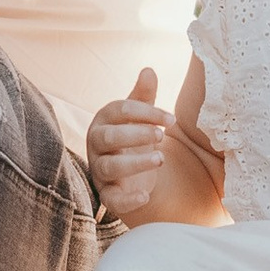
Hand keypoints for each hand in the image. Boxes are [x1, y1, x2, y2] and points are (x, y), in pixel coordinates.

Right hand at [87, 69, 171, 221]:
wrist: (129, 171)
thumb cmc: (132, 134)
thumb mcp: (139, 115)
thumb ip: (144, 95)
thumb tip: (148, 70)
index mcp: (105, 119)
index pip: (121, 110)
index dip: (146, 113)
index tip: (172, 119)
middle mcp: (97, 144)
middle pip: (109, 137)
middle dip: (135, 134)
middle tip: (162, 135)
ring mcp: (100, 170)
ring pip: (109, 167)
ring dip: (134, 163)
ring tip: (160, 158)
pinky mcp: (107, 194)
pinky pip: (111, 200)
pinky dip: (127, 200)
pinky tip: (146, 196)